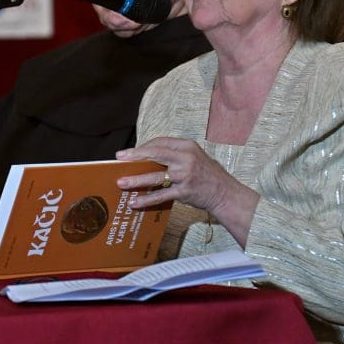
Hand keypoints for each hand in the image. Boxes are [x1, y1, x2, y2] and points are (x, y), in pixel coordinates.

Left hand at [116, 137, 259, 245]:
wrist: (225, 192)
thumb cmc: (206, 174)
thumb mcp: (194, 157)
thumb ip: (174, 155)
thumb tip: (148, 158)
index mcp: (187, 146)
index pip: (160, 141)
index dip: (143, 146)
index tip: (130, 152)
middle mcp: (186, 158)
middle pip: (155, 154)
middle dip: (135, 156)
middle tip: (119, 159)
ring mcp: (185, 175)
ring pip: (155, 176)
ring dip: (136, 179)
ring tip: (121, 182)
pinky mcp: (184, 192)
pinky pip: (161, 195)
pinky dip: (147, 199)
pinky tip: (135, 202)